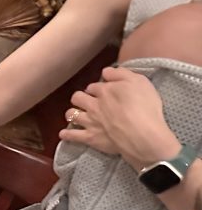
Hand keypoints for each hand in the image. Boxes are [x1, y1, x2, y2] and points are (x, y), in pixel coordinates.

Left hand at [58, 67, 179, 168]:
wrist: (140, 133)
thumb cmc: (145, 106)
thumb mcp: (139, 81)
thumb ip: (121, 74)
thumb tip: (105, 72)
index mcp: (105, 90)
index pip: (94, 86)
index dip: (96, 88)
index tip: (101, 91)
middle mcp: (94, 105)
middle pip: (77, 98)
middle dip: (80, 98)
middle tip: (86, 101)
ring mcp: (89, 121)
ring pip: (72, 114)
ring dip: (72, 113)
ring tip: (75, 115)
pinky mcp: (89, 138)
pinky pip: (72, 136)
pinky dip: (66, 135)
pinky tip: (63, 134)